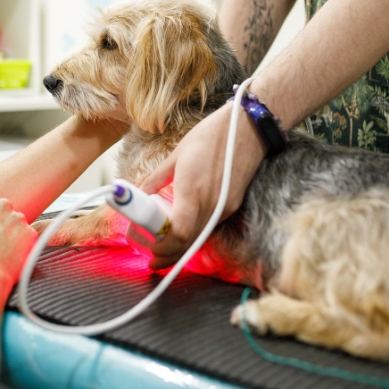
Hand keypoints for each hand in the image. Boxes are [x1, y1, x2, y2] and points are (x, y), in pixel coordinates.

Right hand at [0, 194, 36, 291]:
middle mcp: (2, 205)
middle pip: (4, 212)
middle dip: (1, 224)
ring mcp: (18, 218)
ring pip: (17, 225)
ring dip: (12, 235)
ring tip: (0, 253)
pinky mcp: (30, 232)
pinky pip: (28, 238)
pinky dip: (22, 247)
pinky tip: (9, 257)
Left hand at [138, 103, 266, 269]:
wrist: (249, 128)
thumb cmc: (211, 136)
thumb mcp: (177, 155)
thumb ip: (156, 178)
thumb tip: (139, 193)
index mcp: (193, 190)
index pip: (179, 233)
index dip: (163, 247)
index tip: (149, 250)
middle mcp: (211, 204)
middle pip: (189, 243)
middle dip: (169, 255)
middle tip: (152, 260)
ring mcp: (224, 207)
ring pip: (200, 238)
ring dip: (182, 248)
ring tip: (163, 249)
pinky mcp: (232, 205)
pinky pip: (210, 227)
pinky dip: (195, 235)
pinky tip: (183, 232)